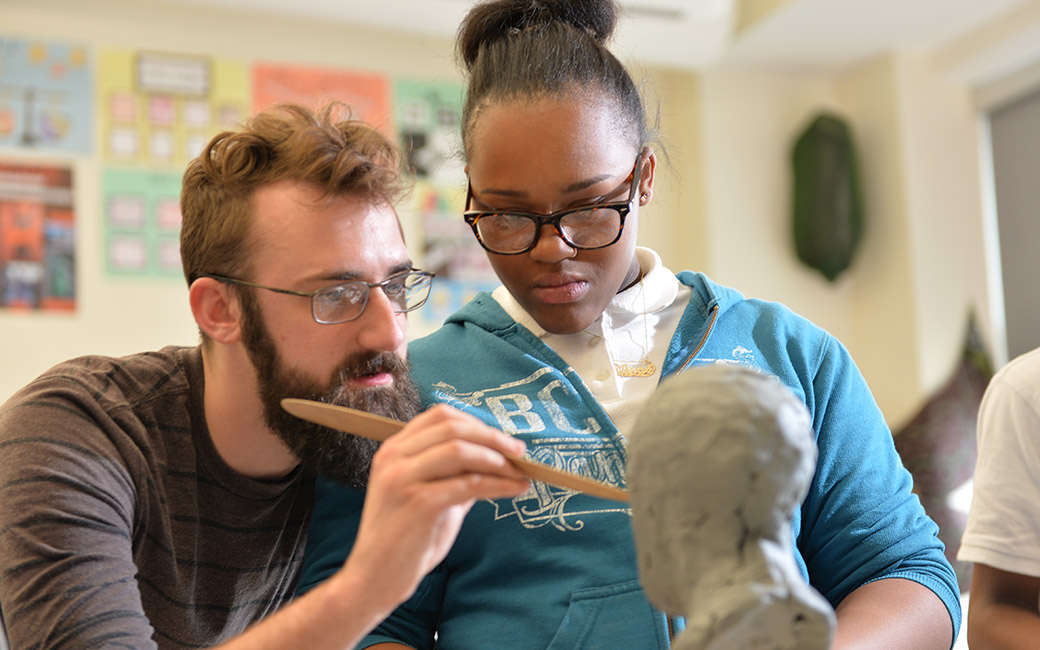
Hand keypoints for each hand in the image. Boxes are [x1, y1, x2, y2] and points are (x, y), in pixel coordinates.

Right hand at [336, 405, 528, 611]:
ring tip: (518, 473)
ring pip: (460, 450)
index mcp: (394, 449)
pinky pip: (468, 483)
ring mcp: (402, 478)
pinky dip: (498, 484)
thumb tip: (498, 459)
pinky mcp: (418, 502)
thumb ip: (455, 474)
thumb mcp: (428, 495)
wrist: (374, 578)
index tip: (502, 439)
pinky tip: (514, 489)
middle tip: (519, 452)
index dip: (477, 423)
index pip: (440, 416)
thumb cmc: (404, 538)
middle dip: (493, 437)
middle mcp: (394, 457)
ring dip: (497, 459)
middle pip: (453, 427)